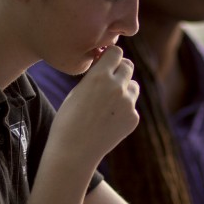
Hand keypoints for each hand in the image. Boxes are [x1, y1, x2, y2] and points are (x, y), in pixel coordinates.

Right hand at [48, 46, 139, 165]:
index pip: (116, 52)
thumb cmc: (69, 119)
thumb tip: (109, 62)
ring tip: (107, 104)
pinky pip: (132, 106)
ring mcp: (128, 103)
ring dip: (125, 89)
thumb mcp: (77, 90)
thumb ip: (96, 75)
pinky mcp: (134, 118)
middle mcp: (117, 86)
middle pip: (128, 66)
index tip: (106, 62)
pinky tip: (109, 121)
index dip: (111, 57)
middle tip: (109, 81)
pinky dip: (124, 110)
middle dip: (119, 70)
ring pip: (133, 86)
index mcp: (99, 76)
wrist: (74, 151)